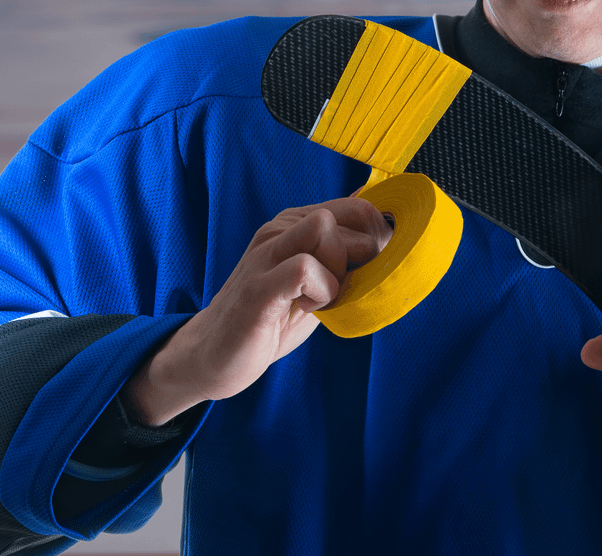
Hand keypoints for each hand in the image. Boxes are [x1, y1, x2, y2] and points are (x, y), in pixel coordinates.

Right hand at [126, 197, 392, 425]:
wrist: (215, 355)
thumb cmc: (271, 318)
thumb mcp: (318, 282)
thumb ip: (345, 258)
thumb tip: (386, 234)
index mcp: (297, 224)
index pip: (359, 206)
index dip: (379, 238)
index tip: (370, 272)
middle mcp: (281, 229)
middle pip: (350, 216)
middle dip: (365, 257)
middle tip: (344, 291)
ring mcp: (266, 253)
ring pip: (325, 231)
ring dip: (338, 271)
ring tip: (320, 299)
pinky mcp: (260, 285)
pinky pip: (305, 268)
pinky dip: (321, 292)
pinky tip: (306, 309)